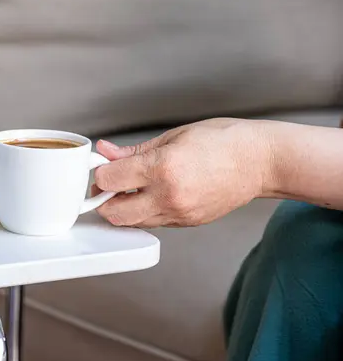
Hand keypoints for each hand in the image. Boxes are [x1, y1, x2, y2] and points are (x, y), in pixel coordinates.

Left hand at [92, 118, 271, 227]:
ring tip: (129, 187)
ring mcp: (178, 214)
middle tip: (108, 183)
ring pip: (131, 222)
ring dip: (121, 208)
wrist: (261, 162)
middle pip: (113, 213)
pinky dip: (142, 211)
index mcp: (163, 168)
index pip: (109, 180)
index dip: (100, 172)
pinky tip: (149, 194)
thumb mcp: (174, 137)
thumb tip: (106, 153)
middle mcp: (169, 196)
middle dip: (102, 199)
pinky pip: (152, 222)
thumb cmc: (223, 141)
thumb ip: (134, 151)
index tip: (102, 166)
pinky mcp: (186, 223)